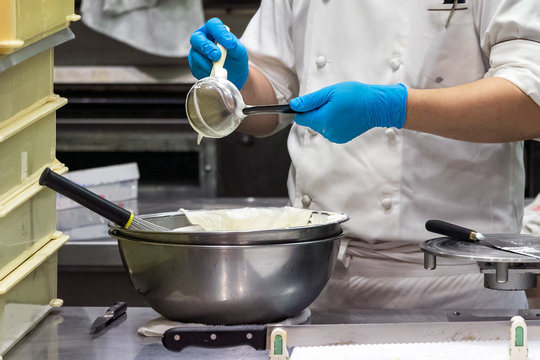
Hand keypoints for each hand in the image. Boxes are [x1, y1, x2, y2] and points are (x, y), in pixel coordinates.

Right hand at [188, 18, 248, 89]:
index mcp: (213, 31)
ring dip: (207, 63)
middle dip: (206, 47)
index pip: (212, 25)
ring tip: (218, 68)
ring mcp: (197, 53)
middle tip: (217, 56)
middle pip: (197, 38)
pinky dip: (206, 72)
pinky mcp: (195, 66)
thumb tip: (229, 42)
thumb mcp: (240, 52)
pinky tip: (214, 73)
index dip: (219, 33)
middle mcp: (202, 39)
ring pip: (195, 55)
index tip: (229, 43)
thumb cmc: (235, 60)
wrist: (234, 76)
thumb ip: (235, 46)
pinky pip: (196, 68)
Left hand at [290, 82, 407, 142]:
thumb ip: (310, 100)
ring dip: (325, 117)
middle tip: (330, 101)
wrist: (377, 106)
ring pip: (321, 126)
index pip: (301, 118)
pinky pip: (330, 130)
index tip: (310, 101)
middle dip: (316, 111)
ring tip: (339, 107)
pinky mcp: (341, 138)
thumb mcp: (330, 93)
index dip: (303, 108)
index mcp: (322, 120)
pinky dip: (333, 122)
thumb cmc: (355, 96)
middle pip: (311, 122)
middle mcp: (327, 132)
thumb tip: (294, 105)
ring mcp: (334, 137)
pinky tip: (344, 114)